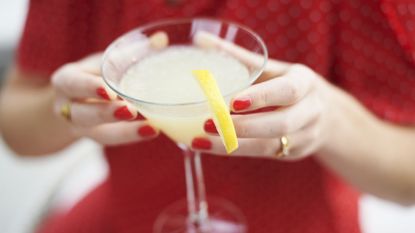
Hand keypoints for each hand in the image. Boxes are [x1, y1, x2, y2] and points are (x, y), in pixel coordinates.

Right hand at [51, 54, 159, 145]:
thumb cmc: (93, 75)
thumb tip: (161, 39)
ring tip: (150, 127)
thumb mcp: (104, 61)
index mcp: (66, 82)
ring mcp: (82, 128)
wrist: (75, 102)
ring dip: (125, 132)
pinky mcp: (97, 138)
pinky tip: (153, 130)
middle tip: (130, 111)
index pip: (73, 84)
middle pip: (83, 114)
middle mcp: (68, 108)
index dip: (89, 88)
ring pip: (99, 134)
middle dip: (106, 114)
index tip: (109, 91)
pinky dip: (132, 136)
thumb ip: (128, 53)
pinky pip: (113, 140)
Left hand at [192, 32, 334, 159]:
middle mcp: (310, 111)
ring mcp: (305, 137)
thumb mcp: (273, 69)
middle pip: (281, 124)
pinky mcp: (293, 154)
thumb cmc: (288, 85)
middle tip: (207, 124)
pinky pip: (262, 155)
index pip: (287, 91)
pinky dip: (235, 151)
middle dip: (243, 127)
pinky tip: (209, 146)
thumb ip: (240, 58)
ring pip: (269, 146)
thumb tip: (199, 40)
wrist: (326, 115)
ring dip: (232, 145)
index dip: (262, 97)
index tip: (232, 102)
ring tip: (200, 141)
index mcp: (305, 82)